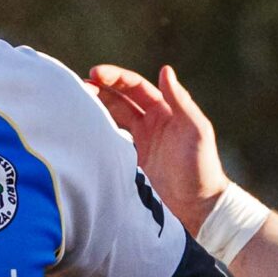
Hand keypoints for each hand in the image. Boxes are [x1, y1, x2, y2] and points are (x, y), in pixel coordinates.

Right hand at [85, 64, 229, 230]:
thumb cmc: (201, 167)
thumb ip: (180, 100)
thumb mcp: (195, 130)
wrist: (197, 207)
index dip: (115, 78)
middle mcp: (150, 123)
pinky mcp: (131, 163)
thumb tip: (165, 69)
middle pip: (119, 99)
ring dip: (95, 109)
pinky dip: (97, 135)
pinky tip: (83, 132)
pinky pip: (110, 143)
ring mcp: (139, 143)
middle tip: (79, 89)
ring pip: (112, 119)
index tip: (95, 74)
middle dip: (99, 90)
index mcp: (164, 111)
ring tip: (75, 105)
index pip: (134, 87)